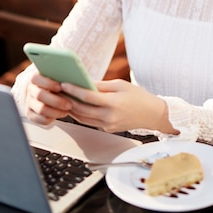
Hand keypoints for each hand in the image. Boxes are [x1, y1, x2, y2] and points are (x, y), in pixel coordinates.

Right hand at [25, 70, 72, 125]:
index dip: (48, 83)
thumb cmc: (57, 82)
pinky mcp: (31, 114)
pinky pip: (41, 119)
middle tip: (69, 104)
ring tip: (67, 110)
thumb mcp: (58, 77)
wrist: (49, 92)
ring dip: (56, 111)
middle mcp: (31, 90)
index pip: (36, 78)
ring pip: (41, 109)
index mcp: (35, 78)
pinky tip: (61, 114)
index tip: (60, 87)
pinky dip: (53, 118)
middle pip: (39, 95)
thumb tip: (72, 77)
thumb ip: (61, 76)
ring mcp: (30, 103)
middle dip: (56, 101)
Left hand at [60, 79, 178, 134]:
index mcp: (113, 103)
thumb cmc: (138, 96)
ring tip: (64, 98)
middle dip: (68, 100)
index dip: (74, 90)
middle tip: (59, 91)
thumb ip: (102, 85)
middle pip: (82, 110)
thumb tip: (84, 83)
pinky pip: (90, 122)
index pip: (88, 97)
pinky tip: (76, 106)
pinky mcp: (108, 129)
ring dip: (72, 109)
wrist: (152, 114)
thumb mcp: (121, 85)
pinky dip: (81, 115)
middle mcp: (109, 116)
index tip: (64, 84)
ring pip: (83, 118)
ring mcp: (108, 125)